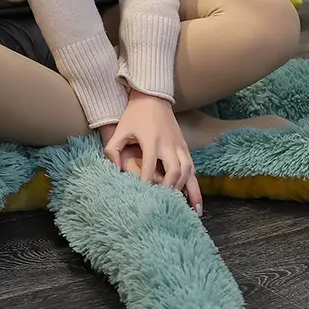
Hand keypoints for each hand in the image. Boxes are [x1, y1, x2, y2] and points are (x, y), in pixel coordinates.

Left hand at [100, 92, 202, 214]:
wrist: (153, 98)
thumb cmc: (134, 115)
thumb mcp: (120, 129)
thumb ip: (112, 149)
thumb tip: (114, 169)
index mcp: (151, 141)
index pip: (150, 167)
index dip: (146, 184)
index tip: (143, 198)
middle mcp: (168, 144)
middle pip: (173, 171)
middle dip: (169, 190)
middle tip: (163, 205)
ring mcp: (179, 145)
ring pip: (187, 170)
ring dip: (184, 189)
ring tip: (184, 210)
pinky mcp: (185, 146)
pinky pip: (193, 168)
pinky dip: (195, 185)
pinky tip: (196, 202)